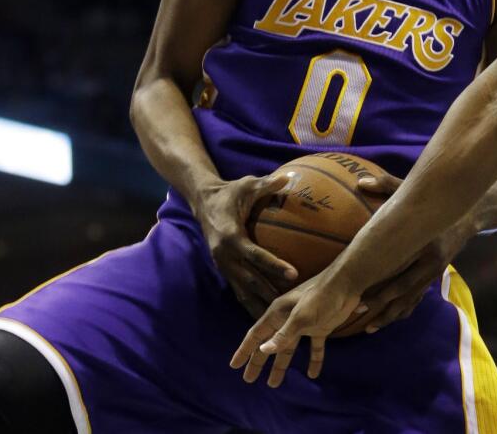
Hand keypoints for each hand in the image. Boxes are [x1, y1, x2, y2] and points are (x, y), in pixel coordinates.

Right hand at [195, 173, 298, 317]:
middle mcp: (224, 256)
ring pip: (244, 292)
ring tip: (281, 320)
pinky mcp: (224, 271)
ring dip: (261, 305)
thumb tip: (289, 177)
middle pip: (250, 281)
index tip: (294, 274)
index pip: (255, 255)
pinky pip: (240, 291)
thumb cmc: (229, 192)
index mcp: (230, 237)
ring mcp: (223, 266)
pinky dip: (252, 303)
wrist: (202, 202)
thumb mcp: (247, 184)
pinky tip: (267, 316)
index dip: (274, 265)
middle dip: (271, 294)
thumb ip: (267, 184)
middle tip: (293, 305)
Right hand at [230, 268, 363, 387]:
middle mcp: (287, 320)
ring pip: (289, 349)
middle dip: (258, 362)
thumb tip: (263, 351)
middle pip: (269, 345)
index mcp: (278, 314)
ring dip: (281, 365)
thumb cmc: (321, 296)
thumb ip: (283, 334)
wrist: (346, 283)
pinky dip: (313, 360)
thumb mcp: (301, 316)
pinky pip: (314, 348)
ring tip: (273, 383)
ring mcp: (304, 325)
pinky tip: (312, 373)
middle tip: (248, 380)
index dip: (244, 350)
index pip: (256, 335)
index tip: (234, 366)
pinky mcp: (320, 327)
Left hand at [334, 169, 475, 335]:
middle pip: (404, 289)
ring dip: (390, 314)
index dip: (379, 284)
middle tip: (356, 310)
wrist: (469, 213)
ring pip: (411, 299)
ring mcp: (435, 272)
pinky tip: (388, 319)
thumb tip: (359, 181)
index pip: (400, 269)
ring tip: (368, 327)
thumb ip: (387, 185)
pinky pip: (418, 298)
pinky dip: (403, 310)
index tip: (358, 293)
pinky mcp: (435, 276)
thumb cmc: (434, 200)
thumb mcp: (414, 191)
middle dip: (380, 303)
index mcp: (426, 244)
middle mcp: (432, 262)